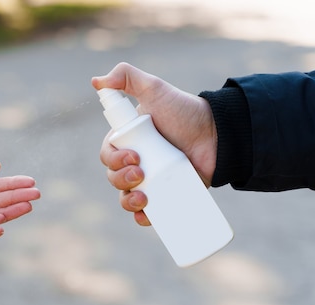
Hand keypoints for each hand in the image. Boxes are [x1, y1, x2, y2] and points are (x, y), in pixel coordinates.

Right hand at [92, 63, 216, 225]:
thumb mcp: (154, 89)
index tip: (133, 156)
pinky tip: (146, 215)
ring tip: (144, 196)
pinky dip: (142, 218)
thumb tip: (96, 81)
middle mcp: (134, 162)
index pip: (107, 156)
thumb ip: (126, 76)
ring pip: (126, 198)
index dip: (113, 160)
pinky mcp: (166, 196)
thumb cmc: (185, 111)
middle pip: (114, 179)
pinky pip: (147, 214)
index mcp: (126, 141)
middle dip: (121, 179)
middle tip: (141, 173)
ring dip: (128, 201)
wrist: (218, 135)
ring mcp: (150, 181)